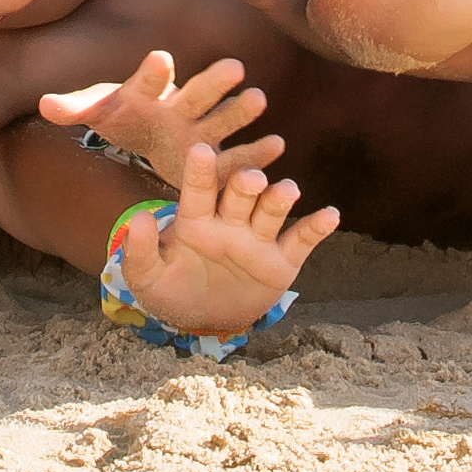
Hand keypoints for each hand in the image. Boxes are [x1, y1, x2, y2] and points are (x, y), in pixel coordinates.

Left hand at [39, 51, 276, 195]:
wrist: (149, 132)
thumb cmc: (124, 116)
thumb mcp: (98, 113)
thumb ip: (75, 108)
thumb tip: (44, 104)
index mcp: (147, 94)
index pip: (147, 81)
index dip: (151, 73)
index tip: (159, 58)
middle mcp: (180, 106)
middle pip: (194, 93)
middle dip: (211, 83)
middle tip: (233, 66)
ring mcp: (202, 129)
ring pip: (223, 118)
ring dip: (240, 111)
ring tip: (258, 99)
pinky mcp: (217, 157)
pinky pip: (238, 155)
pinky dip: (256, 153)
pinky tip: (277, 147)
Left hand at [117, 138, 339, 338]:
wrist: (203, 320)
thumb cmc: (172, 292)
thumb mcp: (147, 279)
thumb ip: (141, 251)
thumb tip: (140, 220)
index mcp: (196, 219)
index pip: (198, 190)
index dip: (200, 172)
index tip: (200, 150)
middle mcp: (229, 222)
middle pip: (240, 195)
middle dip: (246, 184)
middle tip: (250, 178)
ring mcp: (257, 239)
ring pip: (271, 211)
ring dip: (280, 199)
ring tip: (288, 190)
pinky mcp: (281, 260)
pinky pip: (300, 240)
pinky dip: (317, 228)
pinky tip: (331, 215)